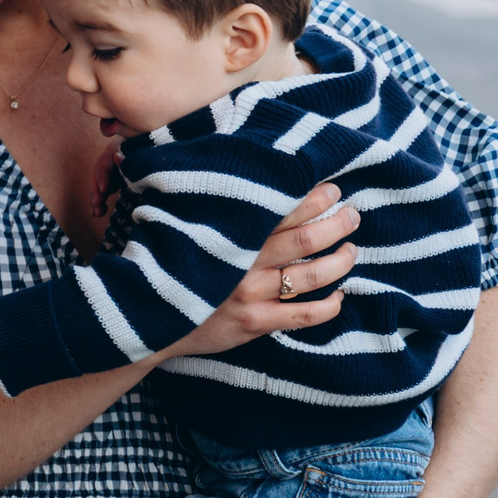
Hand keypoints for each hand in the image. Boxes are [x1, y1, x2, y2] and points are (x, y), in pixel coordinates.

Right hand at [164, 183, 360, 358]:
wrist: (145, 316)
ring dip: (341, 261)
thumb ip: (210, 208)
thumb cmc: (167, 264)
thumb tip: (229, 174)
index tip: (331, 189)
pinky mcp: (253, 323)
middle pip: (306, 239)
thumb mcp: (181, 227)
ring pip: (311, 275)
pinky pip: (303, 315)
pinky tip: (339, 297)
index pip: (282, 207)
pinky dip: (329, 306)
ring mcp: (250, 294)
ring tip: (351, 251)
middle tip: (352, 215)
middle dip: (338, 224)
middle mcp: (243, 261)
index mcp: (229, 233)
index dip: (314, 197)